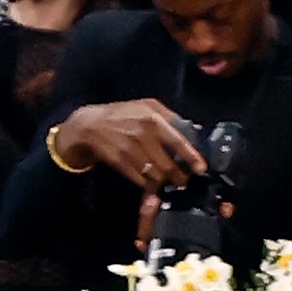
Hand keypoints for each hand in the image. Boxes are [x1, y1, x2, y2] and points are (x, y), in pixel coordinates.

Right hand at [56, 99, 203, 192]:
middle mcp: (143, 136)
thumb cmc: (123, 114)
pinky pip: (141, 180)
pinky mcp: (120, 163)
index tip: (202, 169)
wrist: (90, 126)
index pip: (178, 141)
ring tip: (171, 183)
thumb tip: (195, 129)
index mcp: (153, 119)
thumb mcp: (147, 106)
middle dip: (179, 177)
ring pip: (156, 175)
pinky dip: (150, 185)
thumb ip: (171, 116)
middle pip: (168, 165)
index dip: (192, 157)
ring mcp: (130, 151)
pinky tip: (154, 184)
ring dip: (165, 182)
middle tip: (185, 181)